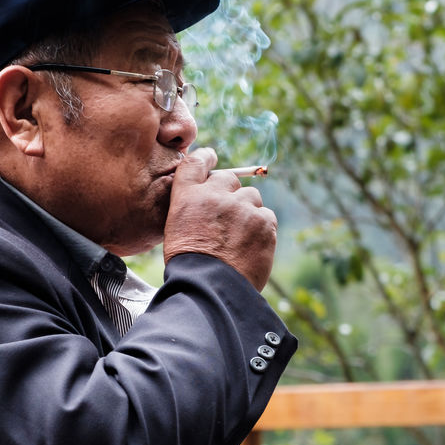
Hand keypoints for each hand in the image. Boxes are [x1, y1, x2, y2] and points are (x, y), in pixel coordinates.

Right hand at [163, 148, 276, 290]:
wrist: (210, 288)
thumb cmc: (190, 266)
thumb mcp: (176, 230)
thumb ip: (193, 208)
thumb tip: (211, 199)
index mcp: (188, 197)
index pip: (196, 163)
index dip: (206, 158)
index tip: (211, 156)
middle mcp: (215, 195)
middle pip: (229, 179)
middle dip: (230, 193)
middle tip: (229, 217)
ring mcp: (242, 207)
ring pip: (252, 197)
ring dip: (248, 212)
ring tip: (239, 239)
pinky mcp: (263, 222)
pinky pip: (267, 217)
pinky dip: (262, 229)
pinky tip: (251, 247)